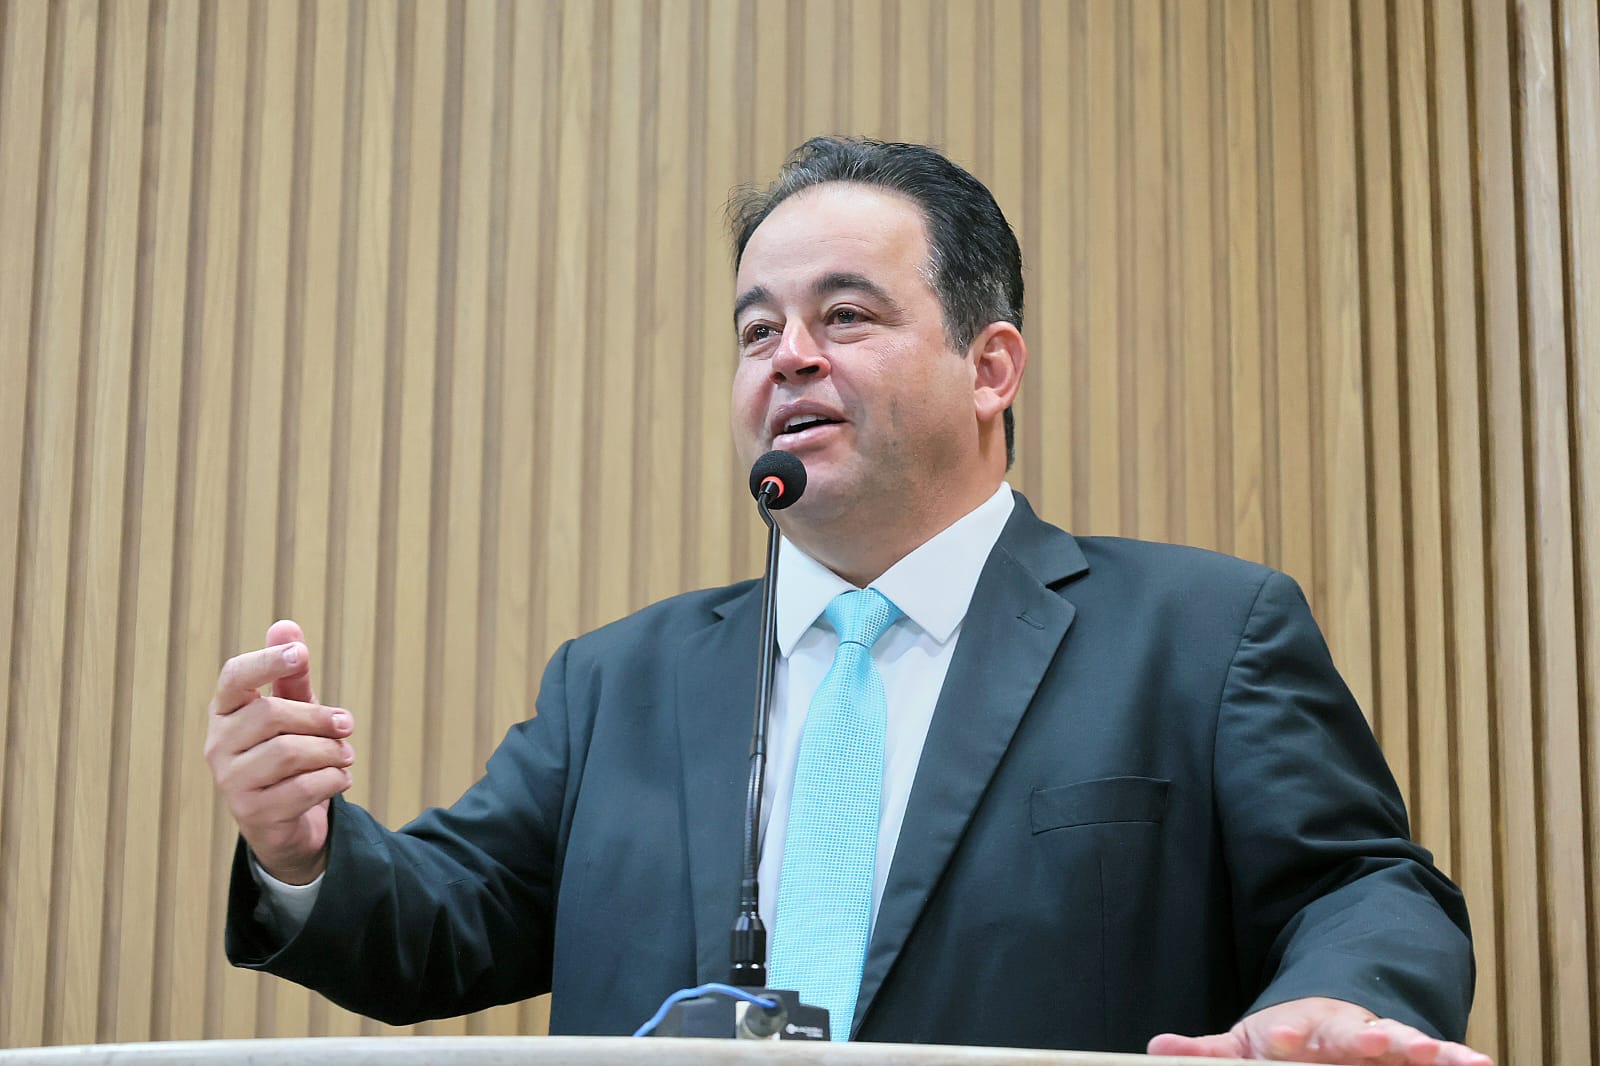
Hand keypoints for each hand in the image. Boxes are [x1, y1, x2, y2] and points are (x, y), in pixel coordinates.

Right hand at [205, 619, 354, 884]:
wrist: (284, 821)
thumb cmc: (287, 751)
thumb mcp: (294, 711)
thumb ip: (291, 674)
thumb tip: (286, 626)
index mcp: (225, 711)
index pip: (234, 677)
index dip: (267, 661)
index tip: (303, 654)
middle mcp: (217, 745)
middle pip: (271, 715)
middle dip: (319, 717)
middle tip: (347, 723)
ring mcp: (230, 782)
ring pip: (288, 753)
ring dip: (330, 751)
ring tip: (345, 754)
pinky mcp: (252, 813)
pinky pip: (302, 788)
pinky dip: (333, 780)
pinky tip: (340, 778)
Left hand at [1147, 996, 1492, 1064]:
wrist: (1331, 1018)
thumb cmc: (1285, 1041)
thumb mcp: (1243, 1045)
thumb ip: (1206, 1053)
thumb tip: (1156, 1048)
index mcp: (1301, 1033)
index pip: (1294, 1036)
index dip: (1290, 1038)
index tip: (1285, 1037)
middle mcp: (1346, 1037)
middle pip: (1359, 1039)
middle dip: (1376, 1041)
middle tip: (1392, 1043)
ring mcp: (1381, 1045)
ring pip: (1407, 1045)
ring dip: (1428, 1049)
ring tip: (1451, 1055)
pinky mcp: (1405, 1055)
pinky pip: (1434, 1058)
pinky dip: (1455, 1058)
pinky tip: (1478, 1063)